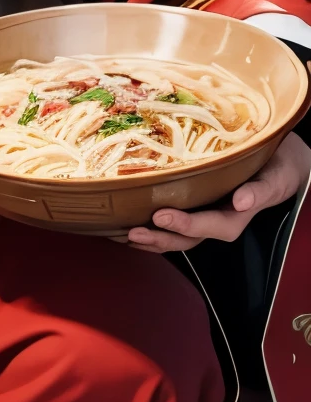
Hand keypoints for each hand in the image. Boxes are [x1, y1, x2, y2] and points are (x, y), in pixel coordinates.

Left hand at [127, 130, 310, 252]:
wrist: (278, 162)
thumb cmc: (276, 167)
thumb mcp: (275, 176)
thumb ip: (261, 190)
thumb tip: (242, 201)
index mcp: (236, 216)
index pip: (211, 226)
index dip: (186, 224)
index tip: (162, 215)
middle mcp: (217, 220)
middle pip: (188, 238)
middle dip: (160, 238)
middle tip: (134, 233)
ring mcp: (204, 215)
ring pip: (177, 236)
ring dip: (151, 239)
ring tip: (124, 236)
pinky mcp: (194, 207)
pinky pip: (171, 223)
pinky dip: (150, 227)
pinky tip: (126, 227)